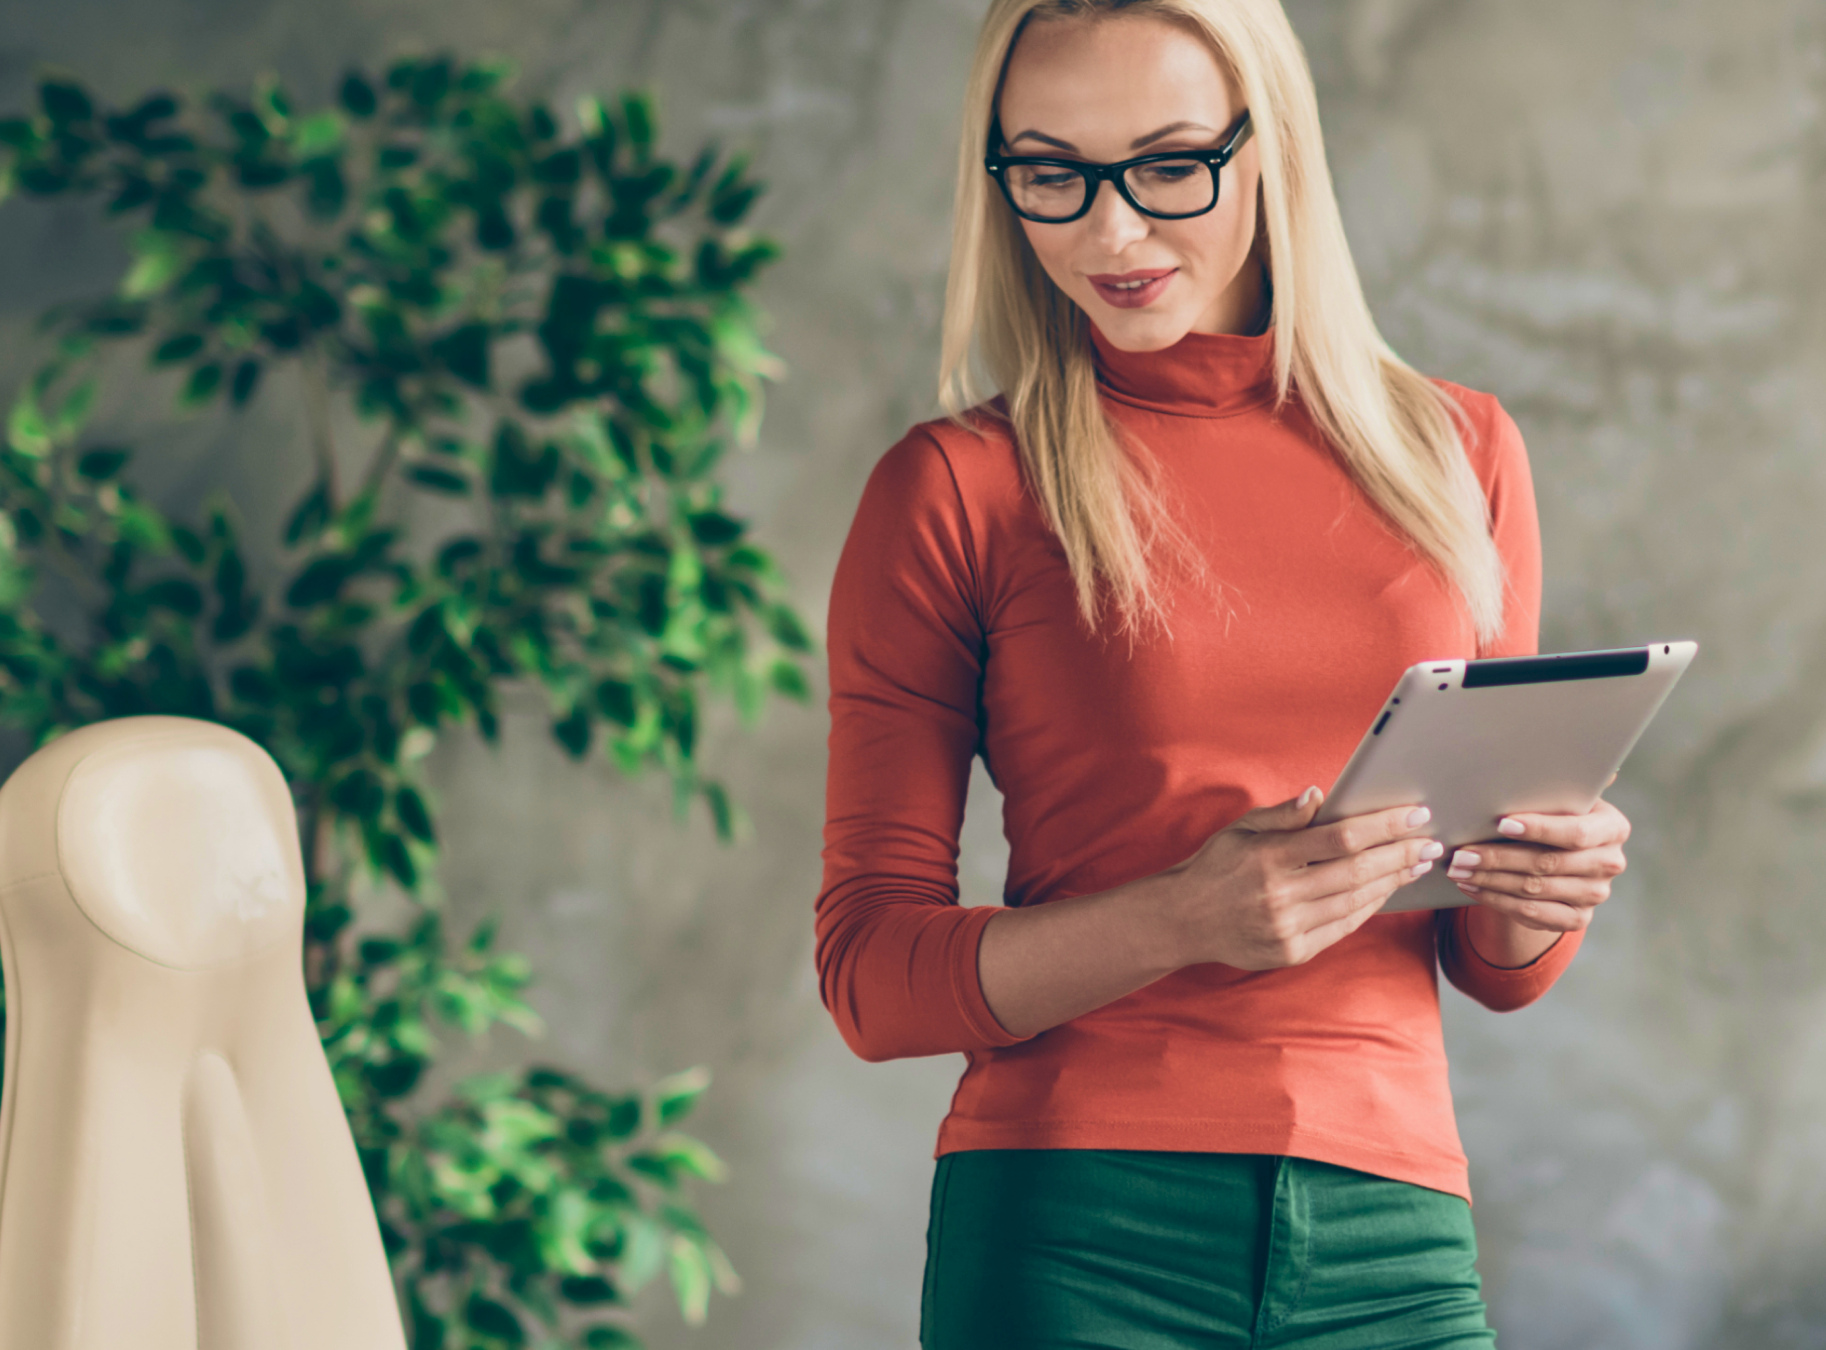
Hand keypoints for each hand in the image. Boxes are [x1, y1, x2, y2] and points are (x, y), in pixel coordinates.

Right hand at [1163, 787, 1441, 970]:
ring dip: (1392, 881)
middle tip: (1429, 842)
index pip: (1339, 838)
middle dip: (1400, 854)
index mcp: (1268, 856)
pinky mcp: (1291, 952)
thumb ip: (1282, 814)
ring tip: (1416, 864)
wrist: (1183, 919)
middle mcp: (1279, 894)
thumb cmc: (1217, 866)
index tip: (1414, 814)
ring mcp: (1286, 928)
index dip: (1383, 826)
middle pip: (1356, 871)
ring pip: (1355, 902)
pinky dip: (1368, 907)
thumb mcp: (1240, 829)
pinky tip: (1385, 890)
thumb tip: (1319, 795)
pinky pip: (1342, 927)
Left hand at [1445, 795, 1629, 933]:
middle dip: (1498, 858)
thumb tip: (1547, 748)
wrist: (1562, 856)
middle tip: (1461, 854)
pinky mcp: (1578, 918)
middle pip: (1547, 863)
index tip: (1501, 823)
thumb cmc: (1556, 816)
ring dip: (1490, 880)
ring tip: (1458, 869)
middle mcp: (1610, 863)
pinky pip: (1533, 913)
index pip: (1575, 832)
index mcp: (1613, 827)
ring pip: (1534, 890)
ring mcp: (1596, 894)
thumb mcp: (1562, 798)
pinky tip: (1472, 887)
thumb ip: (1558, 782)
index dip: (1539, 829)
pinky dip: (1497, 900)